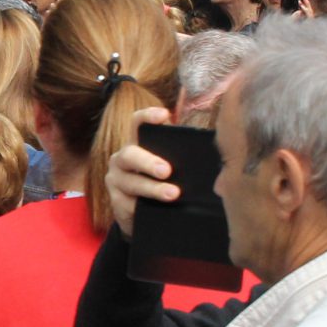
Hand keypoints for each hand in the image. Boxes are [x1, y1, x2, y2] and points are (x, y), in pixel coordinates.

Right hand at [100, 107, 177, 237]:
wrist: (143, 213)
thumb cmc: (161, 182)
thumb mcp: (168, 165)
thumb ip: (178, 156)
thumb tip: (210, 154)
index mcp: (136, 143)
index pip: (137, 123)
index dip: (147, 116)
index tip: (164, 114)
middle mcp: (121, 159)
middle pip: (130, 154)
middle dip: (149, 162)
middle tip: (167, 170)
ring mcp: (115, 180)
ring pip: (131, 182)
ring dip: (152, 189)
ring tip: (172, 194)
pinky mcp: (116, 202)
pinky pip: (127, 204)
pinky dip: (142, 207)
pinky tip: (155, 210)